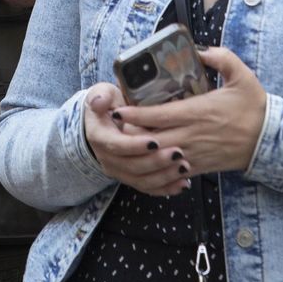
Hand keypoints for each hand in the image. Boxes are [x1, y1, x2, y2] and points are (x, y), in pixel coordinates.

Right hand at [81, 82, 189, 196]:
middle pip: (131, 166)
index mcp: (99, 137)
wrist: (106, 121)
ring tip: (183, 166)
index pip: (116, 145)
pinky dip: (166, 188)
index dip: (135, 146)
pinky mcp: (130, 178)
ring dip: (164, 176)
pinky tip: (183, 183)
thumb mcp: (103, 93)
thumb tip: (99, 102)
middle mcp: (106, 158)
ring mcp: (118, 171)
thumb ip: (101, 95)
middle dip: (156, 162)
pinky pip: (148, 188)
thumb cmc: (109, 104)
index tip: (155, 141)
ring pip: (141, 181)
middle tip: (178, 153)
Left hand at [113, 47, 268, 174]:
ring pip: (159, 156)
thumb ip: (220, 57)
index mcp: (198, 111)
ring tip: (126, 140)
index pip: (157, 115)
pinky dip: (158, 165)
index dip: (134, 114)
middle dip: (130, 134)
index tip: (118, 109)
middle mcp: (193, 134)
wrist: (272, 140)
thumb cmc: (255, 107)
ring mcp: (196, 152)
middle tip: (116, 125)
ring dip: (141, 150)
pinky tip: (149, 157)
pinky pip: (173, 170)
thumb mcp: (241, 75)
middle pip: (151, 138)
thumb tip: (200, 49)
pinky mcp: (201, 166)